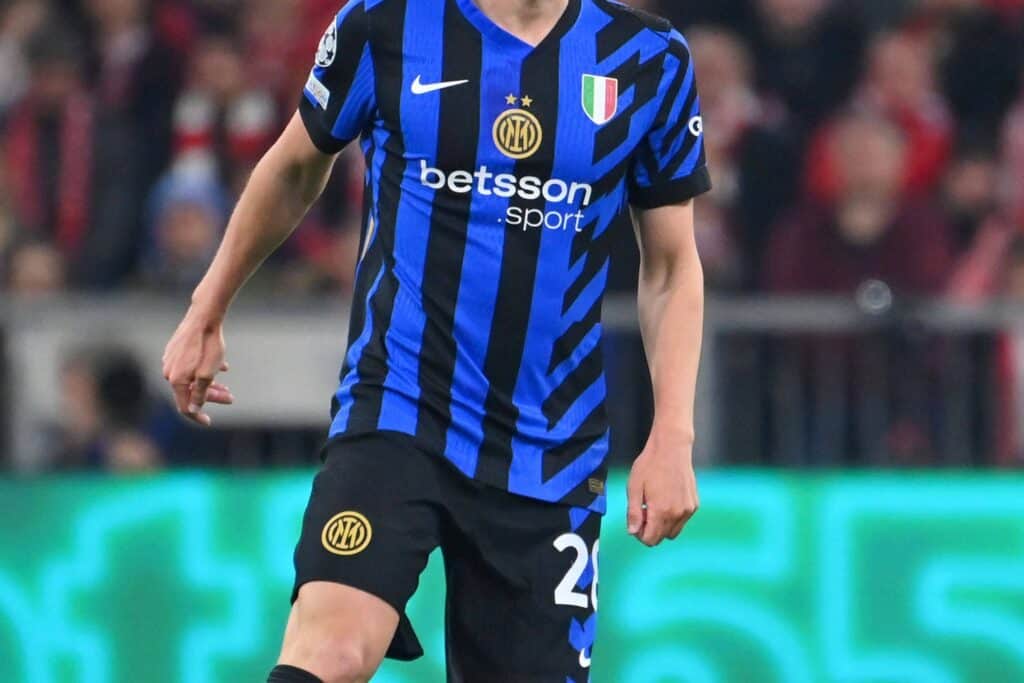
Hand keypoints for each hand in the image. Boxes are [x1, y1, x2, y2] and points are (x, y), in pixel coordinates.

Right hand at [162, 306, 233, 425]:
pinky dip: (204, 370)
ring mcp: (171, 359)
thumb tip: (193, 409)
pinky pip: (190, 365)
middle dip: (211, 397)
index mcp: (176, 380)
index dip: (197, 415)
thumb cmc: (209, 345)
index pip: (185, 406)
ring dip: (209, 384)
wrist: (205, 317)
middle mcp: (169, 371)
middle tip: (230, 397)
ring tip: (226, 384)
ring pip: (191, 378)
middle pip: (190, 391)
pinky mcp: (176, 349)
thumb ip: (200, 393)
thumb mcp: (208, 373)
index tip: (209, 421)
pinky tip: (222, 368)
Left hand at [626, 433, 699, 545]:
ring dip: (662, 526)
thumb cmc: (650, 465)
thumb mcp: (634, 487)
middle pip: (662, 538)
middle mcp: (677, 514)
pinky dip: (673, 518)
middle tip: (644, 510)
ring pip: (673, 532)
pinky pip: (682, 521)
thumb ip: (633, 513)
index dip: (640, 534)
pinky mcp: (694, 504)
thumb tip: (632, 532)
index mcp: (660, 511)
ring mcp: (688, 510)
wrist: (672, 448)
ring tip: (655, 506)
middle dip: (650, 530)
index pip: (650, 540)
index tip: (636, 520)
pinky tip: (666, 500)